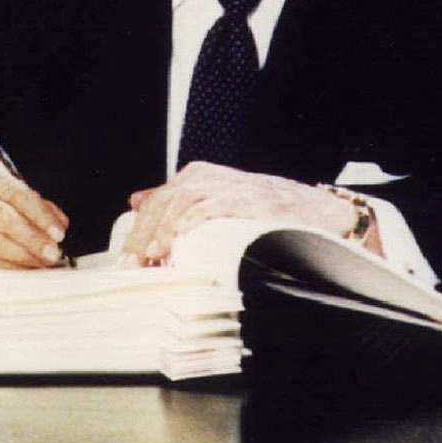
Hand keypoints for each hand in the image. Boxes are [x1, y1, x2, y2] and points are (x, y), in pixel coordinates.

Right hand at [0, 159, 70, 267]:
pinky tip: (24, 269)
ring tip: (42, 262)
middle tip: (53, 253)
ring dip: (23, 256)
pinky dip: (8, 268)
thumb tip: (59, 224)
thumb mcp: (10, 191)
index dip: (38, 214)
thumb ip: (37, 204)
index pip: (13, 192)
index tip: (59, 233)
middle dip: (31, 238)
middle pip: (0, 217)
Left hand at [120, 162, 377, 264]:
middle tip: (134, 265)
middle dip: (145, 235)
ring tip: (154, 257)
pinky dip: (192, 222)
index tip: (127, 262)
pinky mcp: (246, 198)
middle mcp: (207, 177)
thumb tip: (136, 201)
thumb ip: (175, 199)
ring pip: (181, 203)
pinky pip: (211, 206)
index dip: (138, 232)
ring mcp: (228, 186)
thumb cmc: (261, 210)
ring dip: (164, 231)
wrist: (315, 210)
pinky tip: (181, 240)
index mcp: (195, 177)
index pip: (156, 202)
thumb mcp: (213, 198)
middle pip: (163, 203)